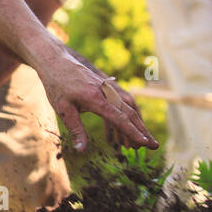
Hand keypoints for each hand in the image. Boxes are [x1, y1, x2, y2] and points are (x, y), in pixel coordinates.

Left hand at [38, 56, 156, 153]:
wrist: (56, 61)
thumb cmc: (57, 85)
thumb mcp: (63, 109)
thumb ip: (75, 129)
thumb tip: (81, 150)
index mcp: (96, 99)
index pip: (119, 119)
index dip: (133, 133)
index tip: (145, 143)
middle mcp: (106, 92)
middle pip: (130, 113)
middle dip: (143, 130)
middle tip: (154, 146)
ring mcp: (107, 89)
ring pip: (128, 107)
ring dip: (138, 124)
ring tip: (146, 139)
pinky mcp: (106, 87)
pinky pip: (122, 103)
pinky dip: (129, 116)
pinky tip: (132, 125)